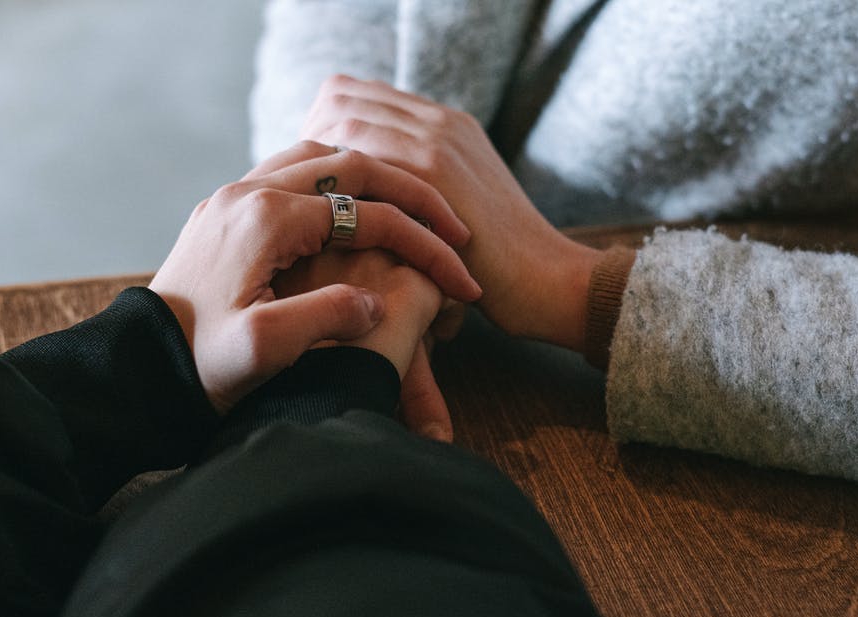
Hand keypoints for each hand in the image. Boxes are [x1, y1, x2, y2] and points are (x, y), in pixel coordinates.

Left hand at [149, 141, 479, 413]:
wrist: (137, 370)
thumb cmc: (198, 366)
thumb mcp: (265, 350)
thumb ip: (328, 317)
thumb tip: (375, 302)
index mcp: (267, 219)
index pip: (371, 216)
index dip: (427, 247)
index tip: (463, 281)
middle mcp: (250, 192)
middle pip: (354, 165)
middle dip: (414, 195)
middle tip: (455, 228)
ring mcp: (235, 197)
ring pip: (324, 158)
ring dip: (378, 181)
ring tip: (417, 215)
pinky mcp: (228, 212)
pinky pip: (297, 173)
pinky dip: (341, 184)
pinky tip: (361, 215)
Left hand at [300, 75, 604, 352]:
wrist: (550, 280)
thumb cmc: (496, 263)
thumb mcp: (454, 208)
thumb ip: (414, 187)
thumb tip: (356, 196)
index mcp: (442, 123)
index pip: (350, 94)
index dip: (318, 131)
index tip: (314, 182)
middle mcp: (439, 120)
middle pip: (340, 97)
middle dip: (310, 143)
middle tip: (308, 195)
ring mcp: (439, 140)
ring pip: (346, 122)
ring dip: (320, 166)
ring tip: (315, 211)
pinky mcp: (438, 173)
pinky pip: (366, 157)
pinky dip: (340, 187)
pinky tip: (332, 226)